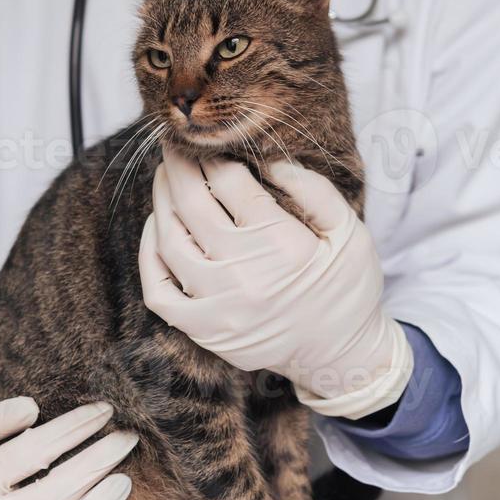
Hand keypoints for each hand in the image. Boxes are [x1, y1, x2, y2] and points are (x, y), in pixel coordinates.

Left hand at [138, 153, 412, 419]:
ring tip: (165, 179)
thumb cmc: (346, 289)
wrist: (340, 357)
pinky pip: (158, 289)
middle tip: (173, 145)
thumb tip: (270, 160)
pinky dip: (149, 256)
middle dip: (178, 166)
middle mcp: (243, 273)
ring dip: (161, 201)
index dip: (215, 155)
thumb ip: (313, 190)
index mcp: (280, 243)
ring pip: (168, 240)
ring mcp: (217, 305)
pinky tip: (157, 231)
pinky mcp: (203, 330)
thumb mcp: (350, 232)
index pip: (229, 182)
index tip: (210, 142)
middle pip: (191, 203)